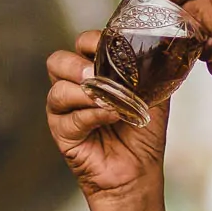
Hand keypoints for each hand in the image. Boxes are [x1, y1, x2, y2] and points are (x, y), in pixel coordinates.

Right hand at [46, 35, 169, 196]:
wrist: (139, 169)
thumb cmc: (143, 133)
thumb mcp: (154, 93)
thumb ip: (150, 70)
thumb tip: (154, 49)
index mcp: (93, 71)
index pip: (81, 44)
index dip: (92, 41)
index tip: (110, 47)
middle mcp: (74, 87)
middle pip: (56, 62)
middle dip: (76, 65)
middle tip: (96, 75)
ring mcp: (64, 111)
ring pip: (58, 91)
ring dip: (85, 94)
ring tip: (107, 100)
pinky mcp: (62, 133)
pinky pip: (69, 118)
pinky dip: (91, 115)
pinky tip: (110, 117)